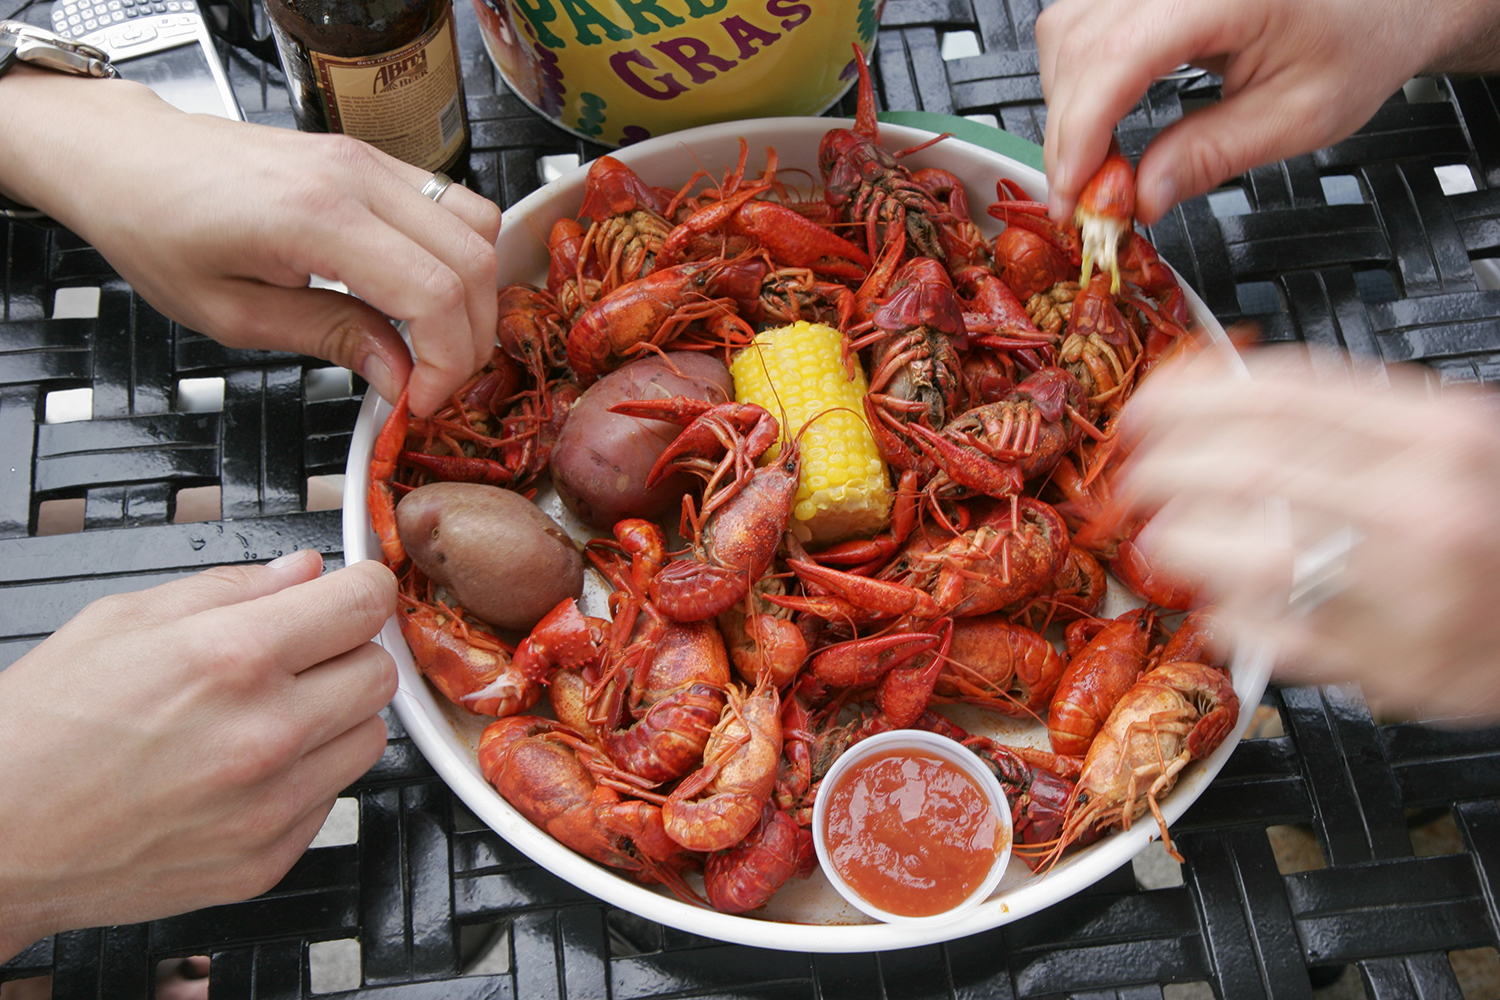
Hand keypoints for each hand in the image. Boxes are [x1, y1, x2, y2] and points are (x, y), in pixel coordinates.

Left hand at [0, 70, 500, 416]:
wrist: (126, 156)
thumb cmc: (156, 226)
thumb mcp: (231, 313)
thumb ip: (330, 338)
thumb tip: (400, 374)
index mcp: (315, 217)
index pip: (435, 291)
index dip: (447, 359)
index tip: (422, 397)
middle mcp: (354, 176)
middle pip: (473, 259)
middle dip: (471, 336)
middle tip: (436, 379)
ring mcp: (368, 159)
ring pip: (478, 225)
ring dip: (475, 293)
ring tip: (436, 339)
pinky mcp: (371, 159)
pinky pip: (451, 204)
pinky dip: (457, 257)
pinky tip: (421, 294)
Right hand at [0, 552, 397, 961]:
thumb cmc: (42, 730)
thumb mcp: (123, 619)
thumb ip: (232, 587)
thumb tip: (303, 571)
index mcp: (233, 657)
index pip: (365, 603)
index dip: (362, 586)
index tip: (353, 590)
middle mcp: (265, 732)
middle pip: (380, 671)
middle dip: (347, 653)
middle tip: (301, 656)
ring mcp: (272, 803)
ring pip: (368, 737)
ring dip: (335, 718)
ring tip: (267, 716)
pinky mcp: (268, 857)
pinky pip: (331, 798)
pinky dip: (304, 778)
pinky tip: (246, 770)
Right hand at [1036, 0, 1499, 225]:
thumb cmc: (1359, 38)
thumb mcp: (1298, 116)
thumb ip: (1211, 156)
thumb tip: (1140, 197)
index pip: (1119, 57)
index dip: (1082, 132)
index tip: (1073, 195)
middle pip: (1077, 45)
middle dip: (1069, 131)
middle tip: (1088, 199)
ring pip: (1065, 32)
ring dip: (1067, 104)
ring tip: (1099, 161)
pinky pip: (1078, 21)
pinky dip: (1078, 78)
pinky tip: (1101, 117)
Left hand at [1116, 347, 1499, 717]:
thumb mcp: (1454, 436)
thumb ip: (1353, 415)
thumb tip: (1223, 394)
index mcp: (1442, 435)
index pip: (1283, 397)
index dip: (1192, 396)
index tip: (1147, 404)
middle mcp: (1424, 511)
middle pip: (1252, 472)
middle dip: (1166, 468)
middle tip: (1137, 472)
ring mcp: (1409, 596)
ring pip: (1252, 561)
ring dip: (1183, 543)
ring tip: (1166, 534)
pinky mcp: (1391, 669)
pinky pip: (1276, 639)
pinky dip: (1228, 614)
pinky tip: (1219, 597)